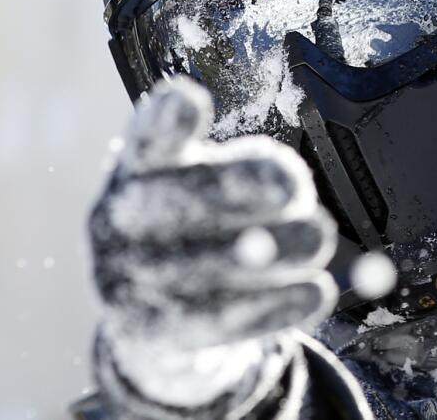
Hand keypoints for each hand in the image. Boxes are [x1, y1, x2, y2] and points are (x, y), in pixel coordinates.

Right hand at [89, 77, 336, 410]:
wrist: (160, 325)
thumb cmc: (201, 229)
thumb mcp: (215, 187)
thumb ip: (249, 175)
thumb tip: (291, 188)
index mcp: (136, 171)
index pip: (145, 141)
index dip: (164, 122)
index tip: (188, 100)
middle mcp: (117, 221)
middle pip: (170, 201)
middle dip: (235, 189)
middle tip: (294, 187)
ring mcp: (122, 281)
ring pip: (201, 265)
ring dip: (271, 252)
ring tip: (319, 238)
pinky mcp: (147, 336)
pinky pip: (215, 324)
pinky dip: (272, 307)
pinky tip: (314, 292)